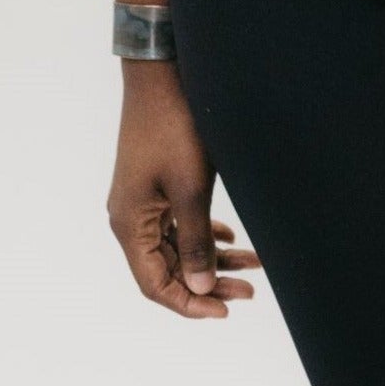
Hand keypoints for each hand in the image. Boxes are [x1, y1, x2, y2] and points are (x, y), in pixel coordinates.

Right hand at [107, 61, 261, 318]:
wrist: (162, 74)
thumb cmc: (175, 128)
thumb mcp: (191, 188)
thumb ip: (196, 241)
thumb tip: (200, 287)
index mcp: (130, 225)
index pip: (156, 284)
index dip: (189, 303)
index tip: (225, 310)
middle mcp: (130, 218)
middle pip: (168, 268)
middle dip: (209, 282)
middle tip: (250, 290)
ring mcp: (141, 200)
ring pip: (177, 245)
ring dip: (212, 256)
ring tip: (254, 265)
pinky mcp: (155, 184)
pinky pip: (178, 222)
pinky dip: (204, 233)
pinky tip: (231, 235)